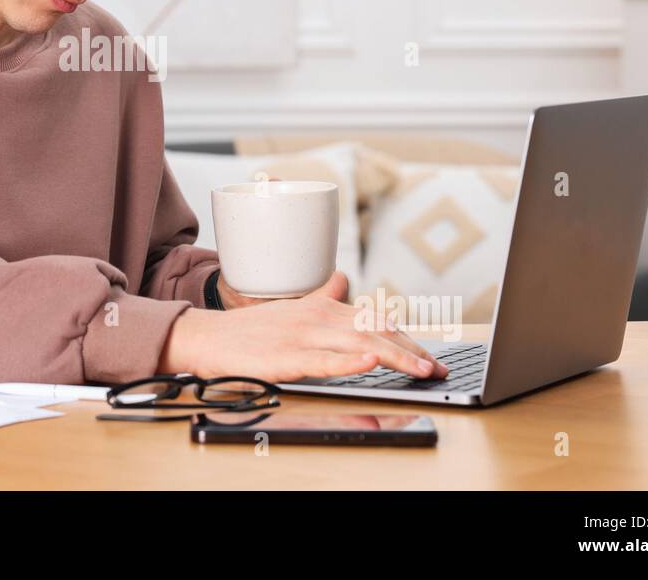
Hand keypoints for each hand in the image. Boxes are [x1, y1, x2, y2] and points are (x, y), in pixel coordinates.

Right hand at [160, 270, 449, 382]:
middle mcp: (318, 318)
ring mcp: (303, 337)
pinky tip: (371, 362)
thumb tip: (341, 278)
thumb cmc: (250, 329)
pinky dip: (350, 361)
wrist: (209, 338)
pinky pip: (324, 360)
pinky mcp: (286, 358)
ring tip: (422, 369)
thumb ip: (320, 295)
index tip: (431, 357)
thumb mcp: (291, 306)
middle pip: (376, 331)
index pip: (375, 321)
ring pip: (359, 343)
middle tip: (438, 369)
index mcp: (322, 307)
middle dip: (412, 351)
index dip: (407, 339)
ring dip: (395, 357)